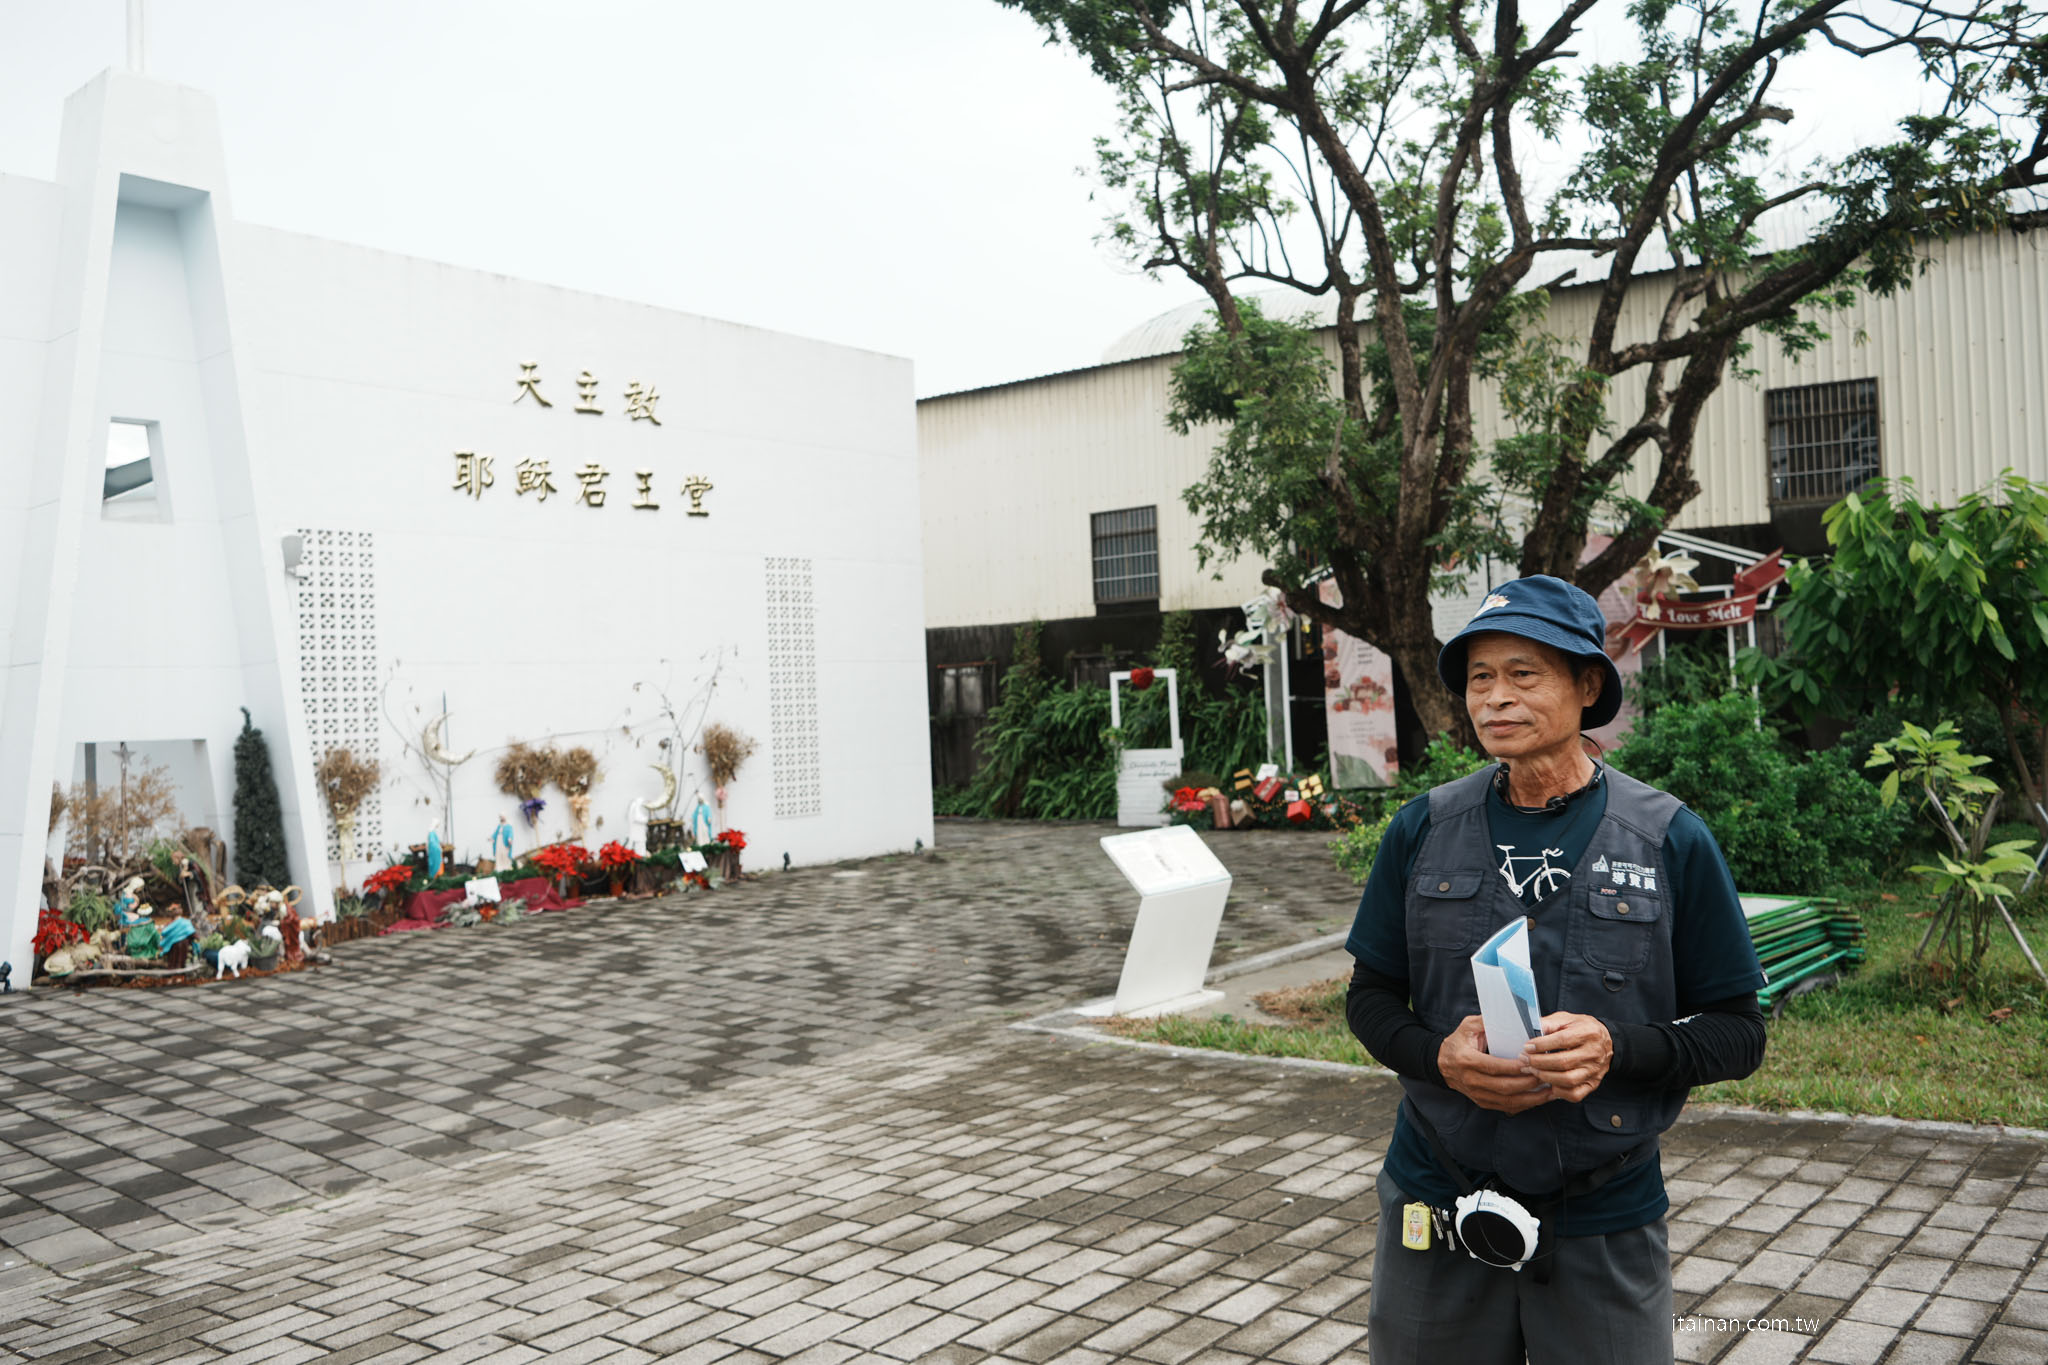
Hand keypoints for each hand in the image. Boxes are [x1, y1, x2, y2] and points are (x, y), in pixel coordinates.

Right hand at [1437, 1014, 1552, 1113]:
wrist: (1441, 1063)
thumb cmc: (1459, 1042)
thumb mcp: (1467, 1026)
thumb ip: (1486, 1021)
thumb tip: (1509, 1016)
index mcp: (1467, 1060)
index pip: (1494, 1066)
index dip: (1514, 1066)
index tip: (1531, 1061)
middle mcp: (1471, 1080)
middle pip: (1504, 1086)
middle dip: (1528, 1082)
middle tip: (1547, 1075)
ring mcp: (1477, 1094)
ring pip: (1508, 1101)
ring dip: (1532, 1098)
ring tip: (1551, 1090)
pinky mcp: (1483, 1102)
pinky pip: (1507, 1107)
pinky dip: (1525, 1105)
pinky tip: (1539, 1099)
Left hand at [1521, 1012, 1611, 1101]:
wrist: (1606, 1040)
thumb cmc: (1581, 1028)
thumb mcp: (1567, 1019)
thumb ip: (1549, 1023)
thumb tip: (1531, 1030)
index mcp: (1588, 1033)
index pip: (1563, 1040)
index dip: (1542, 1045)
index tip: (1527, 1047)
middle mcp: (1593, 1053)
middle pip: (1563, 1062)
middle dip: (1539, 1062)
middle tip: (1525, 1059)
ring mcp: (1594, 1071)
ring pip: (1568, 1080)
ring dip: (1545, 1077)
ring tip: (1532, 1070)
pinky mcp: (1593, 1084)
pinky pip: (1575, 1094)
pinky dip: (1559, 1091)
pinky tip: (1548, 1083)